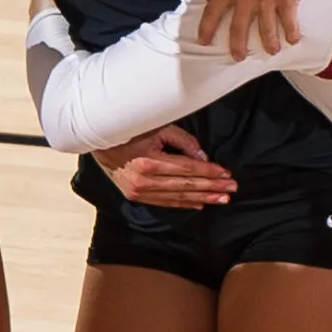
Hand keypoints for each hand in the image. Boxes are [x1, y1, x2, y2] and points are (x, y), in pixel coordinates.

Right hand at [92, 124, 235, 209]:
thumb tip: (203, 156)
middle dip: (212, 186)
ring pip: (178, 197)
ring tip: (222, 199)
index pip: (188, 169)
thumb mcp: (157, 128)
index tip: (226, 173)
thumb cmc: (131, 131)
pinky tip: (200, 204)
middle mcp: (144, 180)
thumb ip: (182, 141)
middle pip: (186, 185)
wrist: (99, 142)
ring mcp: (139, 191)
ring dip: (203, 198)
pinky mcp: (136, 196)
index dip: (209, 172)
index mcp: (149, 161)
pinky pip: (165, 202)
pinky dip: (184, 204)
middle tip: (232, 188)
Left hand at [200, 0, 327, 59]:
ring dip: (269, 44)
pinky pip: (289, 22)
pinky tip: (293, 40)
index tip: (203, 41)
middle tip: (238, 57)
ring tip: (272, 50)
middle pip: (239, 29)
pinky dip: (292, 33)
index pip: (213, 12)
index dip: (207, 29)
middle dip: (237, 47)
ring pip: (266, 31)